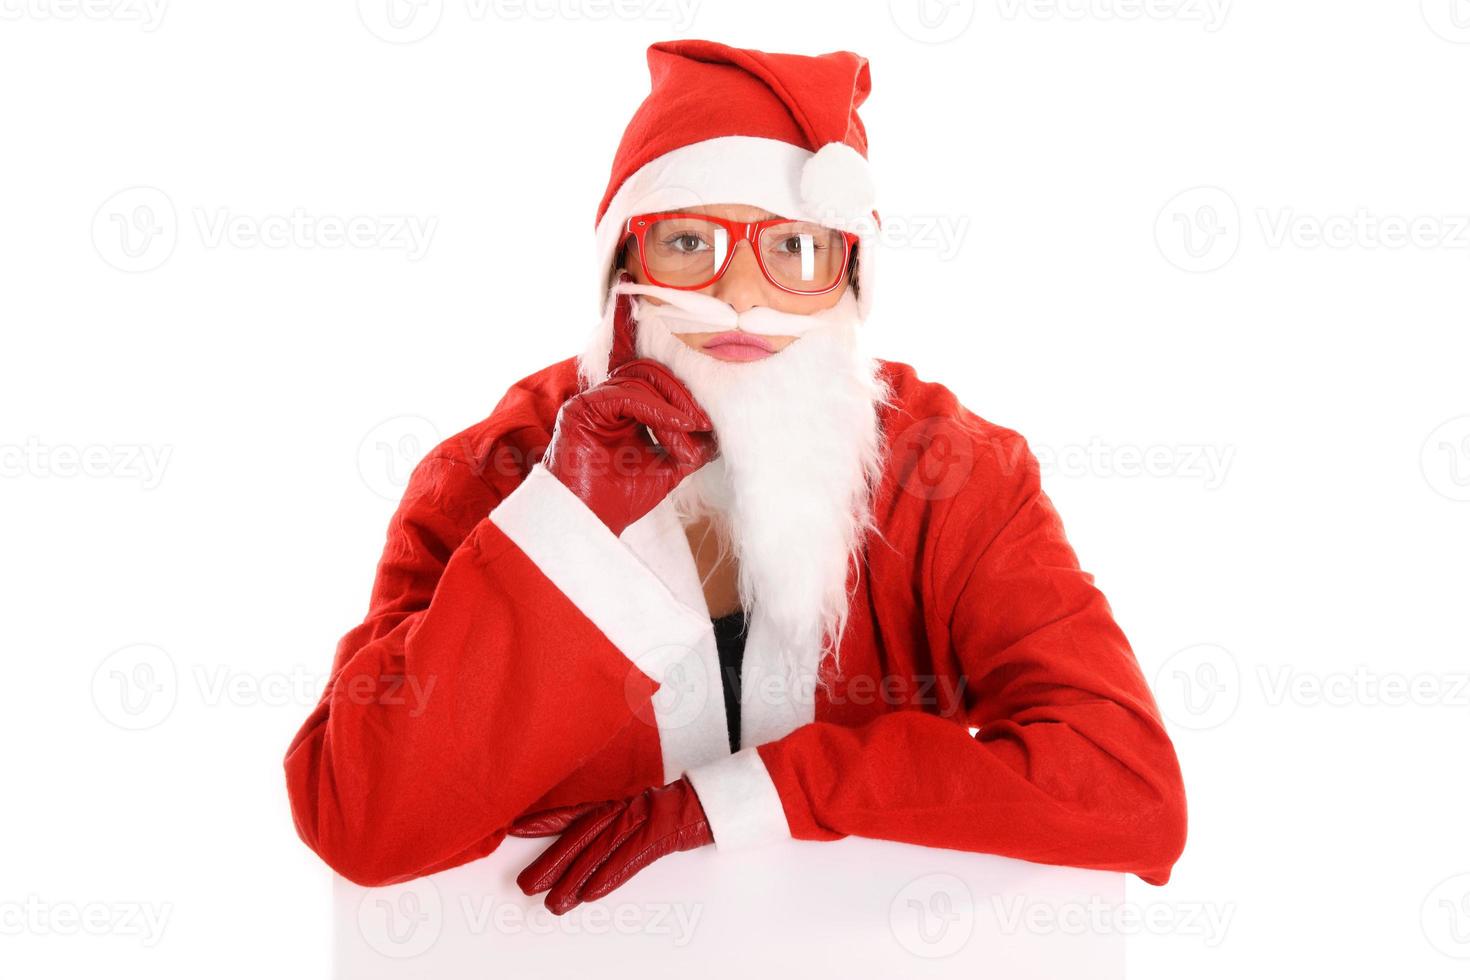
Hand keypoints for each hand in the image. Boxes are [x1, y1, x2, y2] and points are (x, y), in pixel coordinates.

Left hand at [514, 776, 713, 915]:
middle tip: (527, 885)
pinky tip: (590, 894)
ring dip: (573, 878)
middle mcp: (619, 811)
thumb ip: (604, 825)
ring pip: (599, 852)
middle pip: (579, 838)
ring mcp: (636, 823)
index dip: (544, 821)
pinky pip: (628, 859)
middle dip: (551, 862)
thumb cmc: (663, 813)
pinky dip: (608, 876)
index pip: (572, 814)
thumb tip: (577, 851)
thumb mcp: (629, 813)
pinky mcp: (654, 837)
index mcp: (611, 805)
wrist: (699, 805)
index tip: (516, 829)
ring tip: (554, 903)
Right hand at [543, 278, 716, 535]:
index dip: (639, 335)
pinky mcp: (582, 408)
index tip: (645, 311)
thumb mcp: (668, 467)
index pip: (641, 369)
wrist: (588, 525)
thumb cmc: (620, 498)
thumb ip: (689, 443)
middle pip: (650, 371)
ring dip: (674, 407)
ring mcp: (593, 401)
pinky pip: (628, 395)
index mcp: (623, 408)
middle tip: (704, 423)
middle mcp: (606, 399)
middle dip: (683, 394)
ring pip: (641, 379)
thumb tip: (718, 430)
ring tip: (689, 435)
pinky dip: (658, 410)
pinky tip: (676, 428)